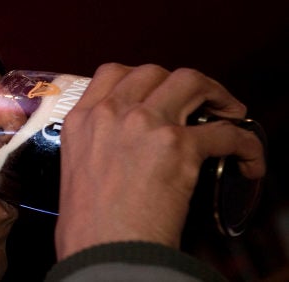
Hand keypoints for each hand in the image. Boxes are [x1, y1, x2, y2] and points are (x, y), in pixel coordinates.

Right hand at [54, 63, 265, 259]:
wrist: (103, 251)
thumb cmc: (87, 227)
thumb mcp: (75, 172)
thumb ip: (96, 148)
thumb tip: (122, 154)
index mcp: (81, 120)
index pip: (112, 73)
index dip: (141, 77)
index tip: (157, 91)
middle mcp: (112, 113)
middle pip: (154, 71)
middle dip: (181, 82)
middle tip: (198, 101)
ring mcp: (146, 124)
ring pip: (191, 81)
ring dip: (217, 93)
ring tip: (230, 111)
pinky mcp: (179, 147)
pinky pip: (227, 133)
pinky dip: (246, 145)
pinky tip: (249, 159)